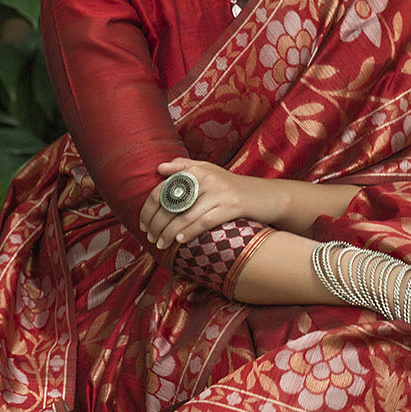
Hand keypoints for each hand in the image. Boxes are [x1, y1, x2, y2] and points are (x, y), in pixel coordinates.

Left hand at [140, 159, 283, 250]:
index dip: (150, 208)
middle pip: (172, 203)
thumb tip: (160, 168)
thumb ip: (185, 167)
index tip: (143, 223)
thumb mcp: (211, 171)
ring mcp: (221, 192)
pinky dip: (190, 232)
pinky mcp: (233, 206)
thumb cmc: (234, 187)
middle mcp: (208, 178)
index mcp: (198, 170)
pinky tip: (179, 241)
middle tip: (150, 238)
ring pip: (186, 215)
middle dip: (157, 223)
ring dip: (169, 232)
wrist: (267, 196)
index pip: (164, 188)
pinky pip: (205, 221)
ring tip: (160, 244)